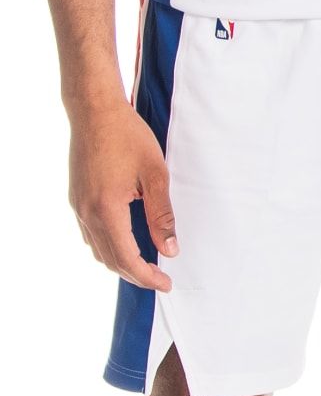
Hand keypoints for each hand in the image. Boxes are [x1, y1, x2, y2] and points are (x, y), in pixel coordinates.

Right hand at [70, 91, 176, 288]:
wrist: (94, 111)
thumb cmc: (128, 137)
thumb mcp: (155, 175)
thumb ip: (162, 216)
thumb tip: (169, 250)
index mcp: (107, 209)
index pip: (127, 258)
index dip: (147, 276)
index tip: (165, 284)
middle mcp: (87, 212)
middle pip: (110, 259)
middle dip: (135, 275)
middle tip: (159, 280)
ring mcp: (78, 206)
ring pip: (97, 249)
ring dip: (120, 262)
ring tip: (144, 265)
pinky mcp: (76, 197)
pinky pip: (89, 234)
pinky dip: (107, 246)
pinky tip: (123, 242)